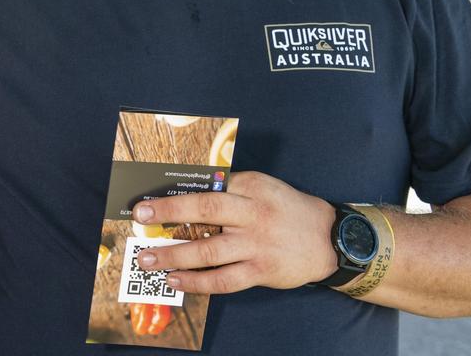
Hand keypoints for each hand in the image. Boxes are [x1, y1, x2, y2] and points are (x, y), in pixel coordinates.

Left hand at [132, 171, 337, 292]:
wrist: (330, 239)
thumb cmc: (286, 210)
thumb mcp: (261, 187)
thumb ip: (229, 190)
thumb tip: (184, 195)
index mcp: (250, 187)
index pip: (207, 187)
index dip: (174, 194)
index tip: (148, 199)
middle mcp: (253, 214)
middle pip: (205, 210)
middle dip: (168, 212)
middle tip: (140, 217)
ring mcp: (256, 245)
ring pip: (208, 251)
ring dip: (174, 255)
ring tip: (148, 259)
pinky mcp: (261, 271)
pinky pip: (223, 280)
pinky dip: (196, 282)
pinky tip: (176, 280)